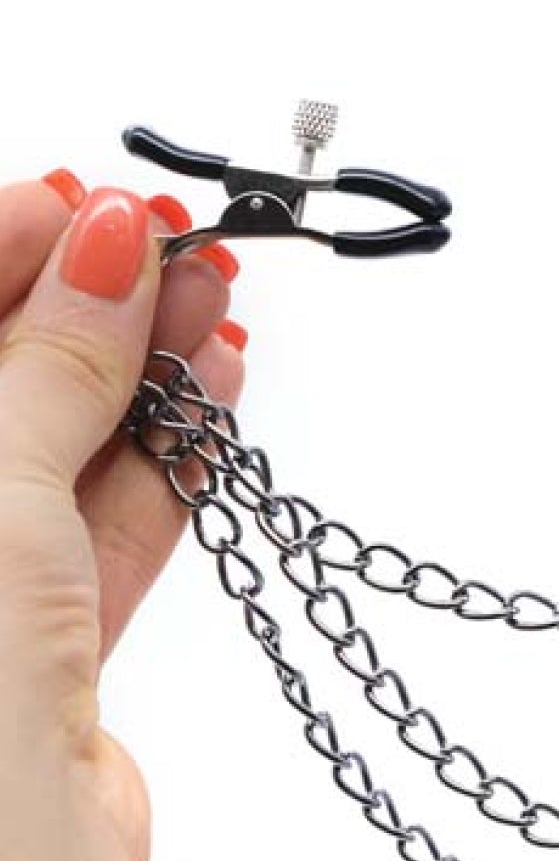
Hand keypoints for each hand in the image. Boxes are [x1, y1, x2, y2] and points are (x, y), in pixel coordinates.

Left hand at [0, 174, 245, 860]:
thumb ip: (49, 357)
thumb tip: (103, 246)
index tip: (78, 204)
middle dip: (80, 305)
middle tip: (164, 243)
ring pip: (52, 452)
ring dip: (137, 375)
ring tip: (214, 301)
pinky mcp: (40, 657)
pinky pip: (103, 530)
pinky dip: (166, 462)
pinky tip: (217, 393)